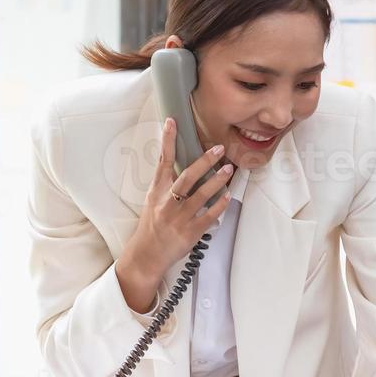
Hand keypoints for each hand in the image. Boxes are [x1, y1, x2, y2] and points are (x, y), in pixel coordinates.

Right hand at [116, 118, 233, 311]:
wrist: (146, 255)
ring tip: (229, 170)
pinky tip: (228, 196)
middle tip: (219, 149)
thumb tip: (180, 160)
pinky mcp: (190, 232)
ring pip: (202, 196)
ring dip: (218, 181)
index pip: (163, 161)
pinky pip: (209, 216)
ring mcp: (178, 218)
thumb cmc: (152, 224)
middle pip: (187, 177)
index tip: (172, 121)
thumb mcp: (153, 200)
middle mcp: (166, 203)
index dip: (167, 140)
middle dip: (204, 161)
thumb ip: (166, 182)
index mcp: (156, 191)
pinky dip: (220, 206)